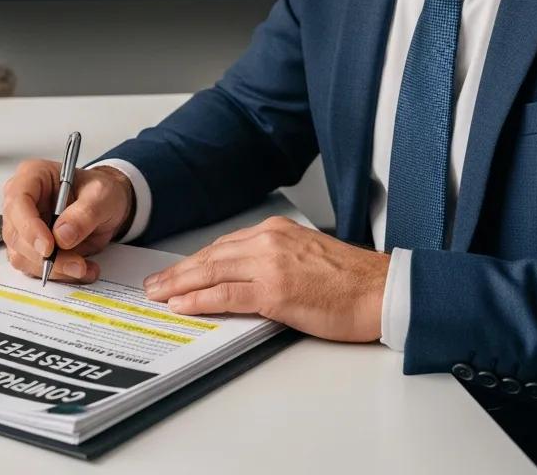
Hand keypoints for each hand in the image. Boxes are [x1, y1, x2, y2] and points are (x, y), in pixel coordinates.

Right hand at [1, 160, 133, 282]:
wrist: (106, 206)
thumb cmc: (100, 191)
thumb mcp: (102, 195)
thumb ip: (85, 213)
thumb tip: (62, 235)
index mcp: (32, 176)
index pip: (18, 201)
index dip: (29, 227)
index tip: (49, 247)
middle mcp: (21, 201)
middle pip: (16, 234)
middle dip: (45, 256)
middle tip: (76, 263)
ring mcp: (23, 226)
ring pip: (22, 256)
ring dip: (54, 268)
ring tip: (83, 266)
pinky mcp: (30, 247)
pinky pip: (34, 268)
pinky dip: (58, 274)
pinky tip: (80, 269)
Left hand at [143, 216, 389, 341]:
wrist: (383, 290)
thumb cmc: (351, 281)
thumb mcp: (303, 256)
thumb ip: (270, 261)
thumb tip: (240, 279)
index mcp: (275, 231)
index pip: (222, 246)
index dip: (195, 262)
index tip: (176, 272)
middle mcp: (268, 241)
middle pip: (210, 257)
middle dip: (178, 272)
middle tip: (154, 284)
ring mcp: (270, 264)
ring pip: (212, 272)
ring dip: (180, 285)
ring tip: (159, 294)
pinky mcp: (276, 290)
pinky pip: (227, 295)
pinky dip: (201, 300)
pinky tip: (183, 305)